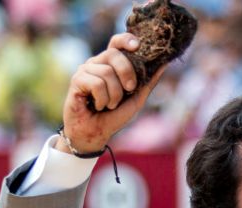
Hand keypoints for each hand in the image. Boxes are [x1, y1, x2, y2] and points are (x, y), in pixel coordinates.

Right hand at [59, 33, 166, 153]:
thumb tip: (165, 64)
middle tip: (128, 90)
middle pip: (114, 54)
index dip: (125, 40)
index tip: (137, 46)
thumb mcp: (136, 98)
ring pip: (106, 72)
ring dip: (114, 95)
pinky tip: (98, 106)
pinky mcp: (76, 80)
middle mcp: (97, 63)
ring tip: (109, 105)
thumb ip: (148, 82)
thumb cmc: (114, 116)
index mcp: (110, 64)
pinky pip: (96, 83)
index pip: (116, 43)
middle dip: (127, 73)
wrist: (95, 133)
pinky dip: (102, 99)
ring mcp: (85, 70)